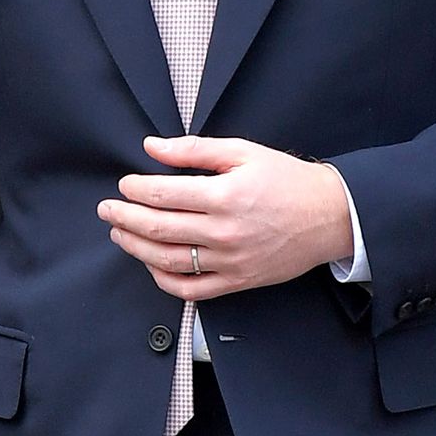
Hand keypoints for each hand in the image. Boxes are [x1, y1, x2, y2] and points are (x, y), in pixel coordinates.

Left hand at [98, 135, 355, 297]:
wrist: (328, 216)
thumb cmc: (287, 181)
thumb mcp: (244, 152)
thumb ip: (194, 150)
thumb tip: (152, 146)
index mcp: (225, 195)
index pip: (163, 194)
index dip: (135, 189)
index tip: (124, 184)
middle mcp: (224, 232)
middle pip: (158, 228)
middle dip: (124, 218)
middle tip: (107, 209)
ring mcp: (229, 261)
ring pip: (167, 261)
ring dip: (136, 248)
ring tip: (120, 235)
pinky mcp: (236, 281)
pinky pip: (190, 289)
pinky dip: (163, 279)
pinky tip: (151, 263)